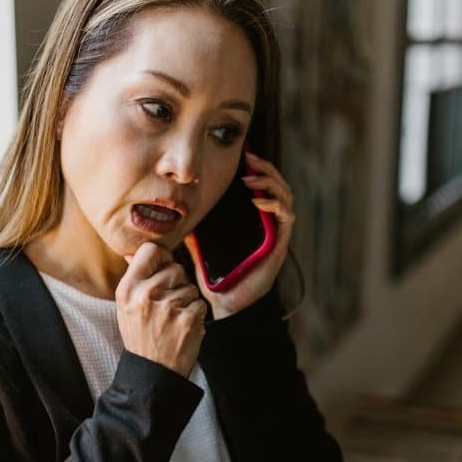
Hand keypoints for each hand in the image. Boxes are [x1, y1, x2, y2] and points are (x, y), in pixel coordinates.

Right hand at [117, 242, 206, 376]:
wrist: (152, 373)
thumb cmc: (140, 337)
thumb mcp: (126, 308)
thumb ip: (134, 279)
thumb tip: (134, 253)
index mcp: (128, 290)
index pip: (149, 251)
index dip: (161, 257)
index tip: (163, 268)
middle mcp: (146, 295)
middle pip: (175, 268)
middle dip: (177, 284)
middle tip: (167, 305)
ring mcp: (168, 307)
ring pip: (190, 287)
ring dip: (187, 301)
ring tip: (173, 319)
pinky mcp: (188, 319)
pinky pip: (200, 303)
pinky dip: (196, 315)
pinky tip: (183, 327)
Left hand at [185, 150, 294, 319]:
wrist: (227, 305)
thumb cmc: (217, 280)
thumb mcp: (200, 249)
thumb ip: (193, 233)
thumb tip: (174, 219)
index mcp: (253, 223)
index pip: (263, 188)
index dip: (258, 169)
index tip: (244, 156)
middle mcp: (268, 225)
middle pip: (278, 186)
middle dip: (266, 169)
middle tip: (250, 158)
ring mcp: (276, 234)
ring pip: (285, 197)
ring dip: (270, 182)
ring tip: (251, 178)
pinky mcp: (280, 244)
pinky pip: (287, 216)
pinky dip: (274, 204)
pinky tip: (258, 201)